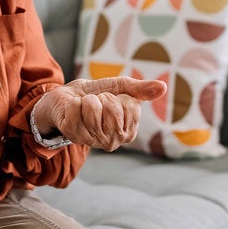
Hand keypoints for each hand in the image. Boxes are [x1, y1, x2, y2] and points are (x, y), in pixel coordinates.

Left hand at [34, 77, 167, 151]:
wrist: (64, 97)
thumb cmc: (93, 95)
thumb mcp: (119, 89)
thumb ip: (140, 90)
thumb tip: (163, 87)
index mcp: (127, 132)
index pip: (131, 106)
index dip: (119, 97)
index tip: (111, 102)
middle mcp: (111, 141)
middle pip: (113, 108)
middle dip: (103, 97)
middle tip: (96, 103)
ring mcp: (91, 139)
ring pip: (94, 107)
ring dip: (88, 99)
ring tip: (84, 106)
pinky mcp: (72, 132)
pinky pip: (77, 107)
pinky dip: (74, 101)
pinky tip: (73, 109)